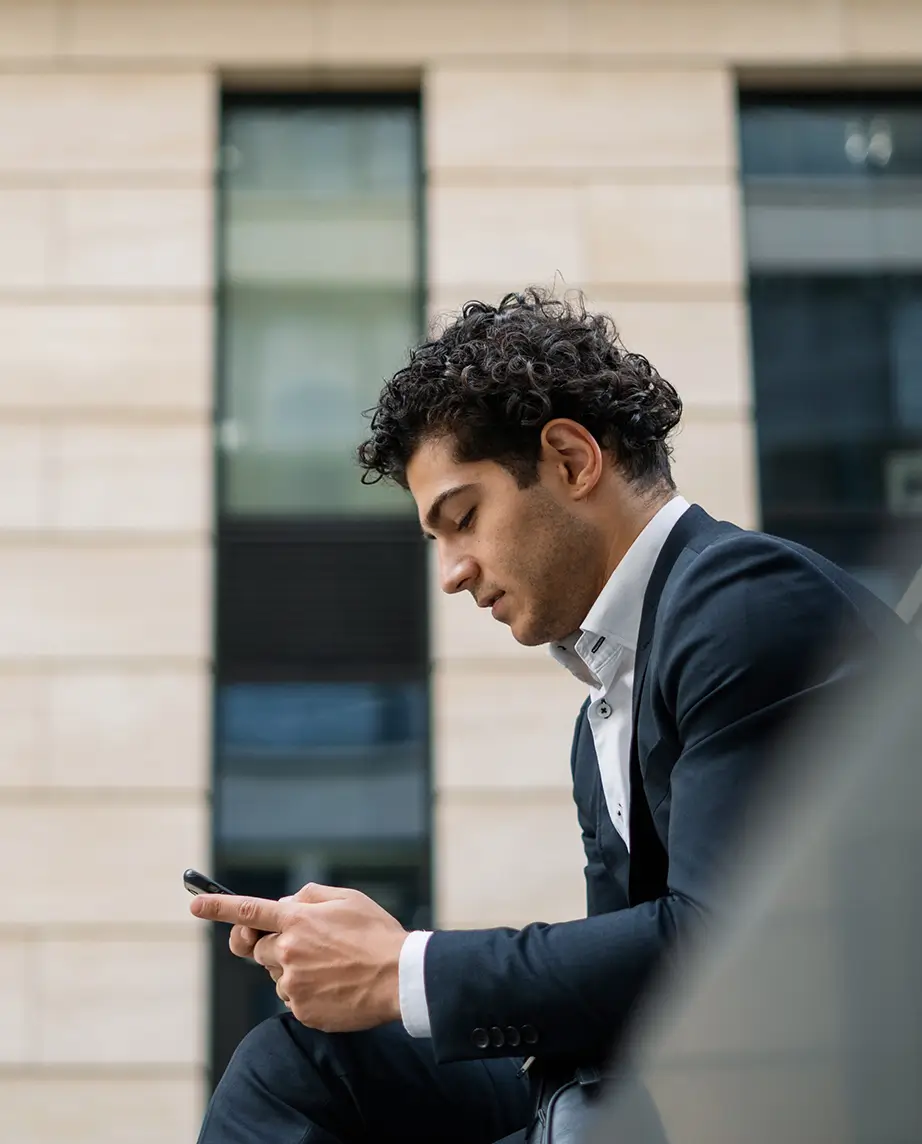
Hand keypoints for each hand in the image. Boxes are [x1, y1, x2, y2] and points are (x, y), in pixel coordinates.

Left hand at [190, 883, 407, 1031]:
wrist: (400, 978)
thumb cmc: (377, 934)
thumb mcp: (347, 899)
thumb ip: (309, 897)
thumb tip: (287, 904)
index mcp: (297, 920)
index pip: (248, 911)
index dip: (217, 907)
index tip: (195, 905)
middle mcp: (288, 952)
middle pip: (260, 948)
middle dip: (274, 944)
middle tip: (308, 945)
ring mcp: (293, 984)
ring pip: (278, 975)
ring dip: (295, 969)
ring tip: (334, 967)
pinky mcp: (303, 1010)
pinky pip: (293, 998)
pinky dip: (308, 991)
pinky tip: (336, 985)